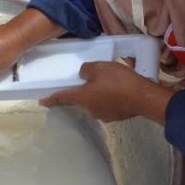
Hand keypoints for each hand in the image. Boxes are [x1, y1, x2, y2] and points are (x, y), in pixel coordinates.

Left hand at [40, 60, 169, 123]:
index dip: (50, 100)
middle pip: (80, 100)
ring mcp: (103, 115)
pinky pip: (107, 105)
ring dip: (97, 95)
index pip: (61, 99)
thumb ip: (86, 69)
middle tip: (91, 80)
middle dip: (82, 91)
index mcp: (82, 98)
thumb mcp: (99, 67)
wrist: (144, 98)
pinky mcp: (116, 117)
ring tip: (109, 84)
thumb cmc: (118, 81)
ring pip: (94, 102)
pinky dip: (108, 99)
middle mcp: (89, 110)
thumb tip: (83, 75)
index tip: (41, 102)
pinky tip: (118, 91)